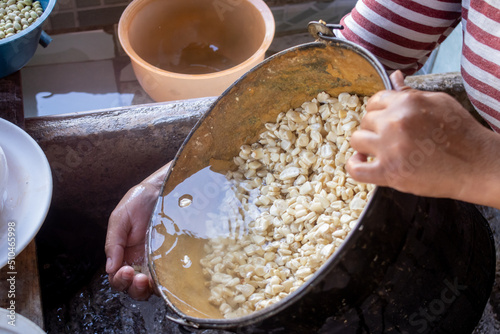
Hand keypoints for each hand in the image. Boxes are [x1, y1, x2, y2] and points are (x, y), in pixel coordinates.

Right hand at [105, 162, 170, 299]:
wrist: (165, 188)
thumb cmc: (140, 201)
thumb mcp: (121, 218)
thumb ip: (113, 242)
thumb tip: (109, 268)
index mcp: (124, 254)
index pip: (118, 277)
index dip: (119, 279)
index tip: (125, 270)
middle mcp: (140, 261)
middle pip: (134, 287)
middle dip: (133, 288)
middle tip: (137, 278)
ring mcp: (158, 261)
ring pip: (151, 287)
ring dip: (148, 289)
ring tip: (148, 280)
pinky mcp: (174, 258)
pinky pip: (170, 277)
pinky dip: (167, 283)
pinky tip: (166, 277)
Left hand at [346, 71, 499, 207]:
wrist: (476, 166)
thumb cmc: (461, 134)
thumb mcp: (439, 103)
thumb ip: (410, 91)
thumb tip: (394, 76)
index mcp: (407, 103)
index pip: (375, 101)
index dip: (378, 112)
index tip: (385, 122)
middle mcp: (395, 122)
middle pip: (365, 120)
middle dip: (373, 129)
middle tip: (388, 139)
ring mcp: (390, 148)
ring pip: (356, 140)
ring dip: (364, 145)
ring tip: (378, 151)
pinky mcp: (389, 172)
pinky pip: (355, 168)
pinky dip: (354, 165)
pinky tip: (364, 162)